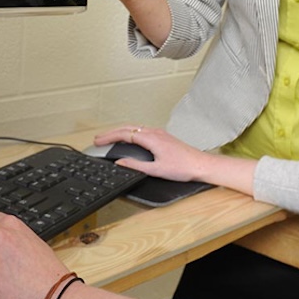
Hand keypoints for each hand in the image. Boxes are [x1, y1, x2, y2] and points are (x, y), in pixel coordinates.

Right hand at [94, 126, 210, 182]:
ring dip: (120, 131)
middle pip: (128, 128)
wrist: (200, 164)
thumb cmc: (183, 167)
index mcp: (151, 138)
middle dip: (111, 132)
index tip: (98, 141)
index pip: (125, 134)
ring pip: (135, 128)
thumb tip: (120, 163)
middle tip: (98, 139)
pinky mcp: (163, 136)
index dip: (109, 137)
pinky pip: (142, 130)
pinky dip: (130, 132)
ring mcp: (159, 133)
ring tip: (109, 138)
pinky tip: (128, 139)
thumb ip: (136, 166)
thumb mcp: (156, 170)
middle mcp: (155, 132)